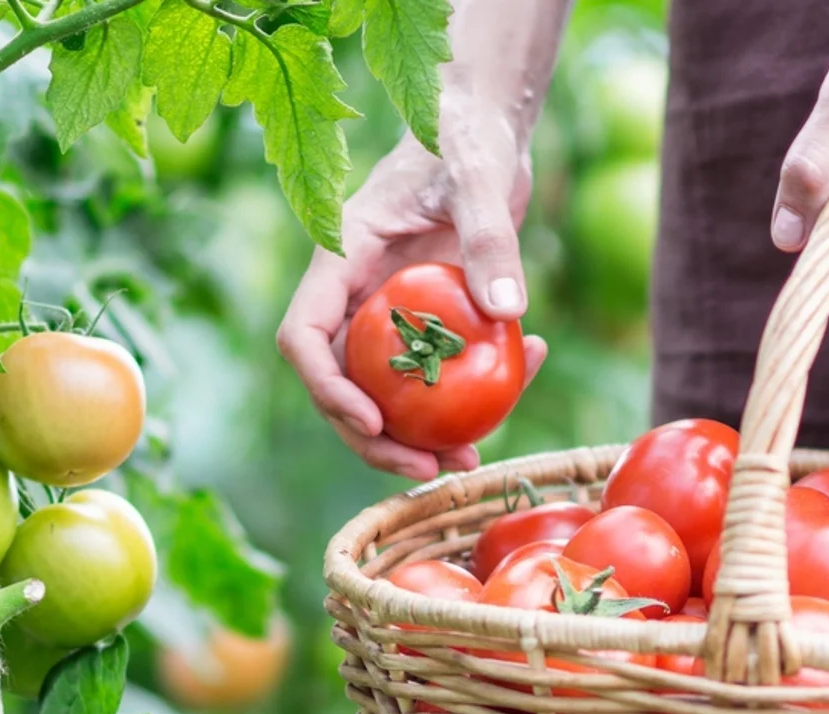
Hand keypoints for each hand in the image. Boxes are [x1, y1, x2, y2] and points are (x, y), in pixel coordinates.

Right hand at [277, 123, 547, 480]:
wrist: (484, 129)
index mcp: (340, 258)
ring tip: (469, 460)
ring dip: (418, 435)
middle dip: (374, 437)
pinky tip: (523, 382)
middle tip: (428, 468)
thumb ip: (489, 236)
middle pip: (339, 383)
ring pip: (383, 391)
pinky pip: (435, 372)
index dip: (327, 388)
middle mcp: (354, 293)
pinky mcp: (425, 321)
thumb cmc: (467, 137)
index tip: (373, 419)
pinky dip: (469, 392)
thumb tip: (506, 312)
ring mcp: (387, 311)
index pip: (304, 335)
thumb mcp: (479, 177)